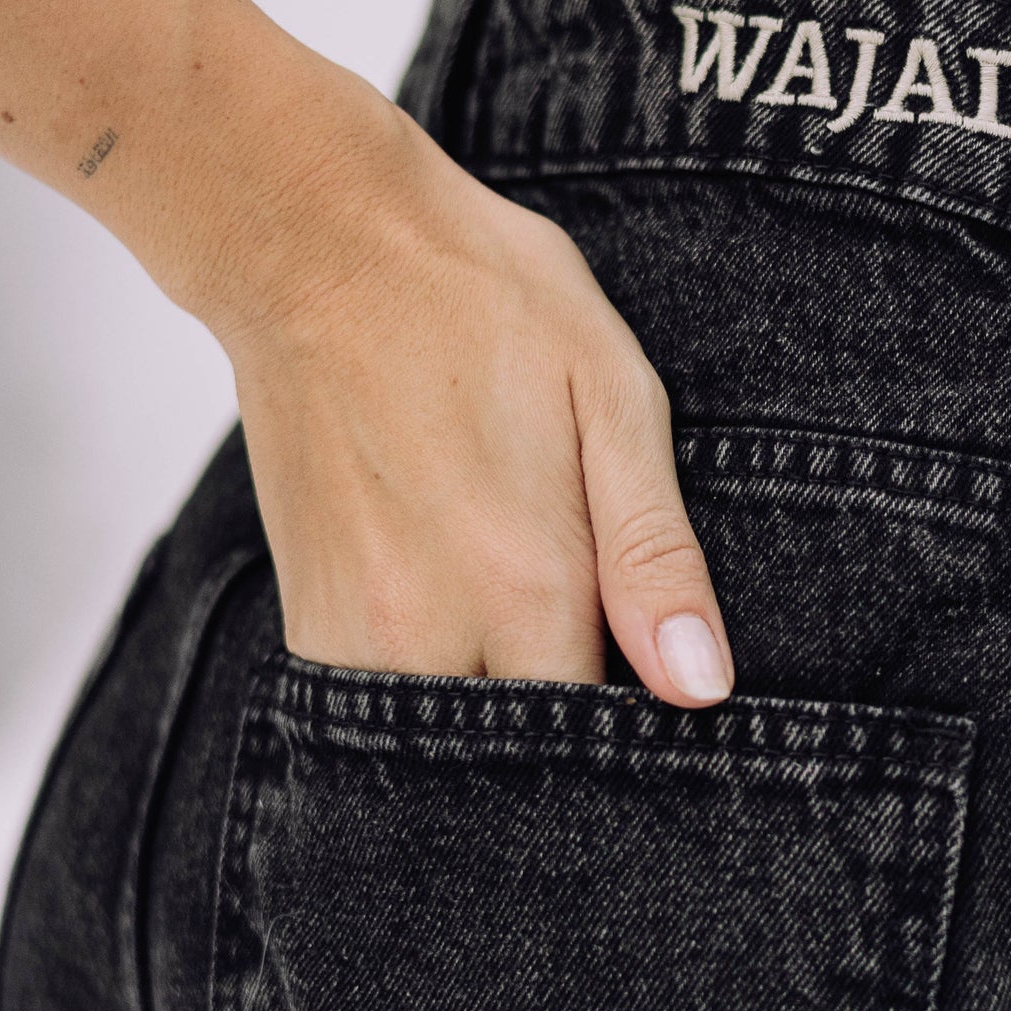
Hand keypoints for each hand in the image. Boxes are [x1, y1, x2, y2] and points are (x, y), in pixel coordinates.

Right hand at [225, 92, 732, 700]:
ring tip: (536, 656)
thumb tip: (702, 687)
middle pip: (519, 766)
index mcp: (526, 585)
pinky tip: (470, 638)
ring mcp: (355, 635)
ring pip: (445, 752)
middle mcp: (431, 634)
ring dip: (497, 728)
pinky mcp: (308, 621)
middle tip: (602, 680)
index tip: (664, 711)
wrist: (315, 245)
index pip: (601, 743)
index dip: (643, 744)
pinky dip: (434, 698)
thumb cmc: (482, 300)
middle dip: (568, 753)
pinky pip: (382, 711)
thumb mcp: (613, 396)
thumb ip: (655, 552)